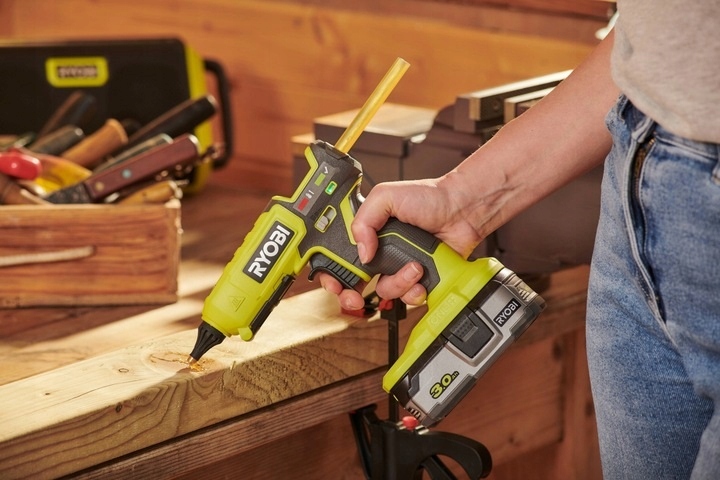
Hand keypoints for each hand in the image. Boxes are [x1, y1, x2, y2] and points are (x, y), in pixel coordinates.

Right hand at [318, 177, 483, 309]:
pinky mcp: (420, 279)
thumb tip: (362, 252)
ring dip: (397, 283)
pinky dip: (414, 290)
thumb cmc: (429, 197)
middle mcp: (382, 253)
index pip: (341, 258)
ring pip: (385, 291)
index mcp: (369, 234)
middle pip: (356, 284)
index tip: (333, 283)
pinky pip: (409, 297)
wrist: (462, 209)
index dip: (333, 274)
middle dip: (351, 295)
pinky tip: (421, 274)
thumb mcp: (385, 196)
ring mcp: (400, 267)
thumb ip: (363, 220)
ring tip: (413, 266)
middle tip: (354, 296)